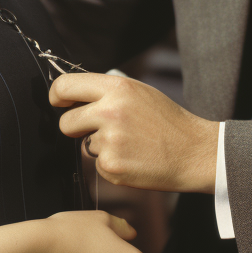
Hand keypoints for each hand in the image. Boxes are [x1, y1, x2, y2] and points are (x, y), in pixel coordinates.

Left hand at [49, 73, 218, 193]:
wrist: (193, 152)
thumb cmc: (166, 121)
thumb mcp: (139, 93)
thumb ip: (107, 91)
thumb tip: (72, 95)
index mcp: (117, 88)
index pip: (65, 86)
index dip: (57, 96)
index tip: (59, 102)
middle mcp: (110, 111)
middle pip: (66, 122)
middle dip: (75, 127)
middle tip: (96, 129)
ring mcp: (109, 141)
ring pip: (84, 145)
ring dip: (100, 146)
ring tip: (131, 144)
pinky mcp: (112, 166)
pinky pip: (98, 165)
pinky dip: (112, 164)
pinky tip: (135, 159)